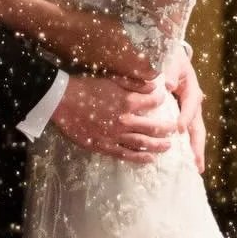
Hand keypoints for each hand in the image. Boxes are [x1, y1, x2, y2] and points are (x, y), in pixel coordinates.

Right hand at [50, 73, 176, 163]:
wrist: (62, 101)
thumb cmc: (86, 86)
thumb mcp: (112, 78)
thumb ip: (134, 82)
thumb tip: (155, 83)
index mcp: (127, 101)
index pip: (152, 103)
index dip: (160, 101)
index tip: (165, 102)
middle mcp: (124, 120)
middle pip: (151, 127)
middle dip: (165, 129)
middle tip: (174, 131)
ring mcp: (115, 135)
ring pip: (142, 143)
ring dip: (157, 145)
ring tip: (168, 147)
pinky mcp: (104, 146)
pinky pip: (126, 154)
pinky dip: (139, 157)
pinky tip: (149, 159)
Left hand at [165, 50, 206, 174]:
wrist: (172, 56)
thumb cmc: (170, 57)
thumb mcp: (171, 60)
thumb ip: (169, 71)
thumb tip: (167, 86)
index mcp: (191, 89)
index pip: (190, 105)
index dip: (185, 117)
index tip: (179, 129)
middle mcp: (193, 102)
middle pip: (198, 126)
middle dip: (198, 145)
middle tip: (198, 164)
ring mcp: (189, 110)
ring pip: (194, 132)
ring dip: (195, 149)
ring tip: (197, 168)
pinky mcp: (182, 115)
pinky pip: (186, 131)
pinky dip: (186, 146)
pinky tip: (185, 161)